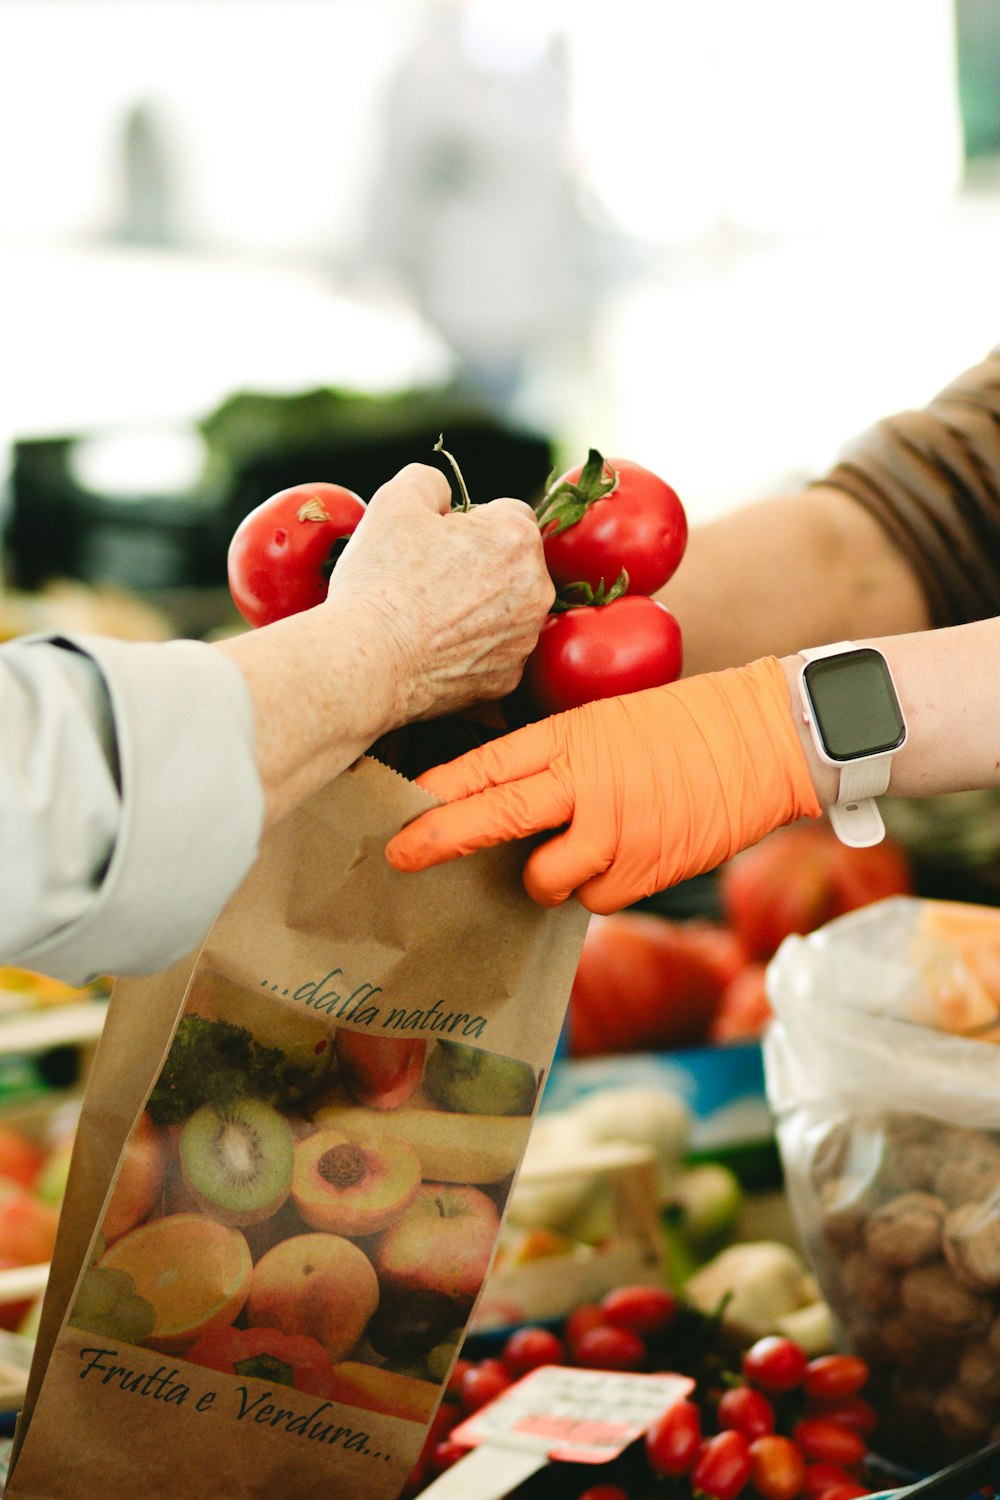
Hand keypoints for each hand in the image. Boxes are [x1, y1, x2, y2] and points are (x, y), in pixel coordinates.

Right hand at [326, 463, 553, 724]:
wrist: (368, 662)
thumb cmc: (382, 579)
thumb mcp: (395, 501)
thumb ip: (430, 480)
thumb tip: (444, 495)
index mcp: (518, 538)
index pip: (508, 514)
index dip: (469, 524)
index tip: (437, 542)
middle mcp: (537, 590)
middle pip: (513, 564)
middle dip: (480, 565)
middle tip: (428, 579)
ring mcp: (524, 640)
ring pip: (506, 611)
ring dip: (479, 608)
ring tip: (428, 616)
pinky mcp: (508, 680)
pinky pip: (494, 653)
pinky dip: (471, 650)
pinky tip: (434, 648)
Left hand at [385, 657, 821, 911]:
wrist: (765, 739)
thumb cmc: (685, 728)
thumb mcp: (610, 722)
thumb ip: (558, 762)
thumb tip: (505, 805)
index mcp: (573, 736)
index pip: (487, 765)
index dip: (438, 792)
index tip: (399, 809)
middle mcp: (586, 782)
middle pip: (495, 817)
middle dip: (440, 840)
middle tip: (401, 856)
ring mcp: (616, 830)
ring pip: (544, 877)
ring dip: (546, 877)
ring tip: (577, 852)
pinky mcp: (646, 869)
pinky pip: (595, 901)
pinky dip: (600, 890)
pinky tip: (627, 858)